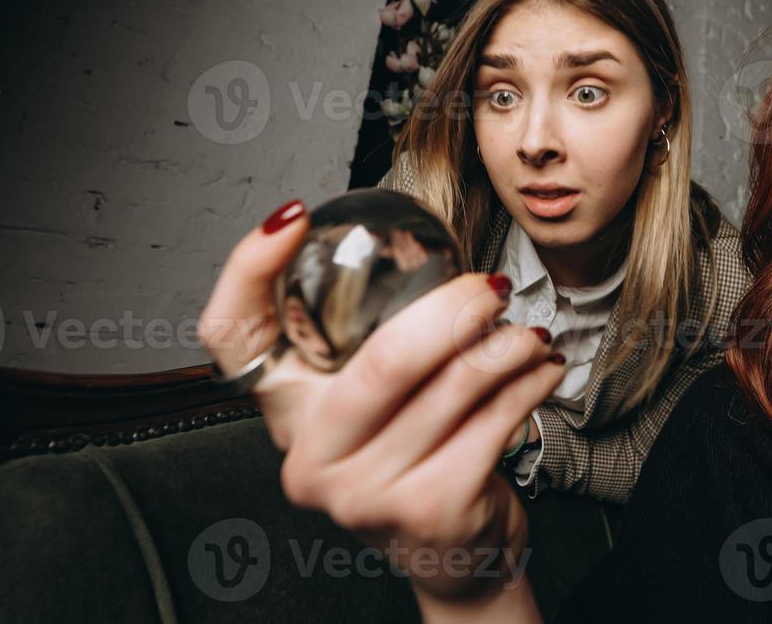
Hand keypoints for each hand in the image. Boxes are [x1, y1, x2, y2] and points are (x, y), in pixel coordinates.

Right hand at [198, 200, 564, 607]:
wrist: (453, 553)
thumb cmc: (413, 454)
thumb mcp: (371, 401)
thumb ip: (367, 340)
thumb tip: (417, 249)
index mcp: (285, 410)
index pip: (231, 335)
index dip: (247, 269)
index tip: (292, 218)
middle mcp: (308, 456)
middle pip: (383, 360)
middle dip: (454, 310)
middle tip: (492, 288)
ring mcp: (363, 492)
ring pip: (453, 387)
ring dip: (508, 348)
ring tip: (529, 334)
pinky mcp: (426, 510)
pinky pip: (493, 422)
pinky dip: (529, 385)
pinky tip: (541, 370)